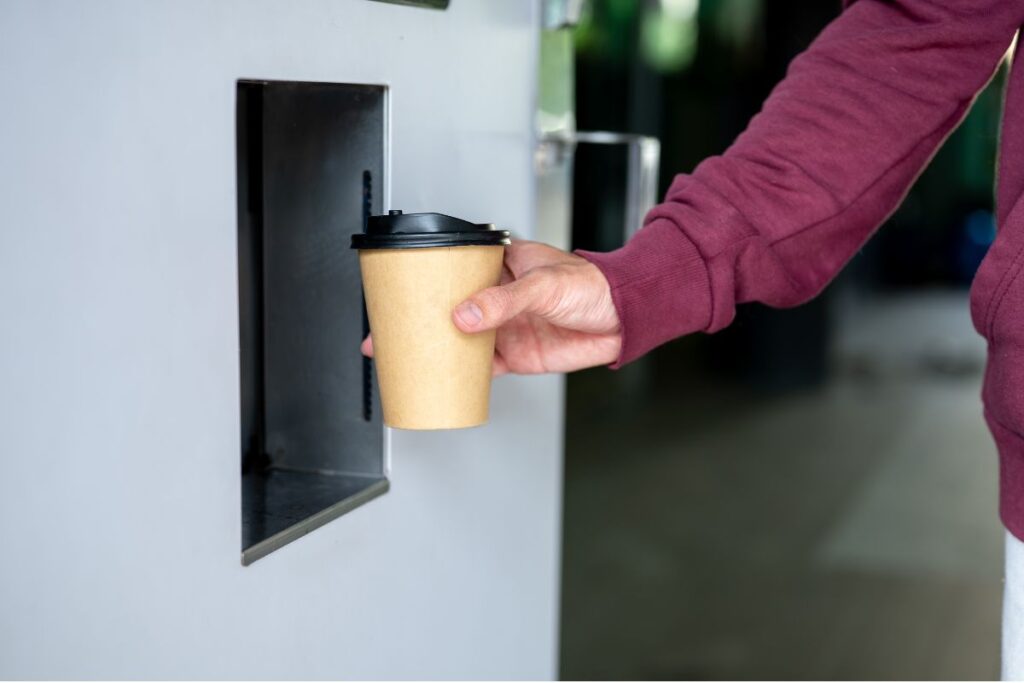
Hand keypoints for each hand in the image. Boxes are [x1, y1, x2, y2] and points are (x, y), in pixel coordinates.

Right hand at [361, 240, 621, 375]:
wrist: (624, 320)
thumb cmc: (593, 286)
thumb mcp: (544, 285)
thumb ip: (504, 301)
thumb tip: (466, 315)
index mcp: (503, 264)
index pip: (455, 268)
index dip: (426, 277)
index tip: (400, 287)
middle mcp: (499, 295)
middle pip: (449, 305)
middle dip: (419, 317)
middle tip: (387, 329)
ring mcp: (505, 325)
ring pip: (460, 337)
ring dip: (435, 347)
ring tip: (404, 354)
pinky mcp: (515, 354)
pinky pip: (481, 366)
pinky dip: (461, 373)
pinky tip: (441, 377)